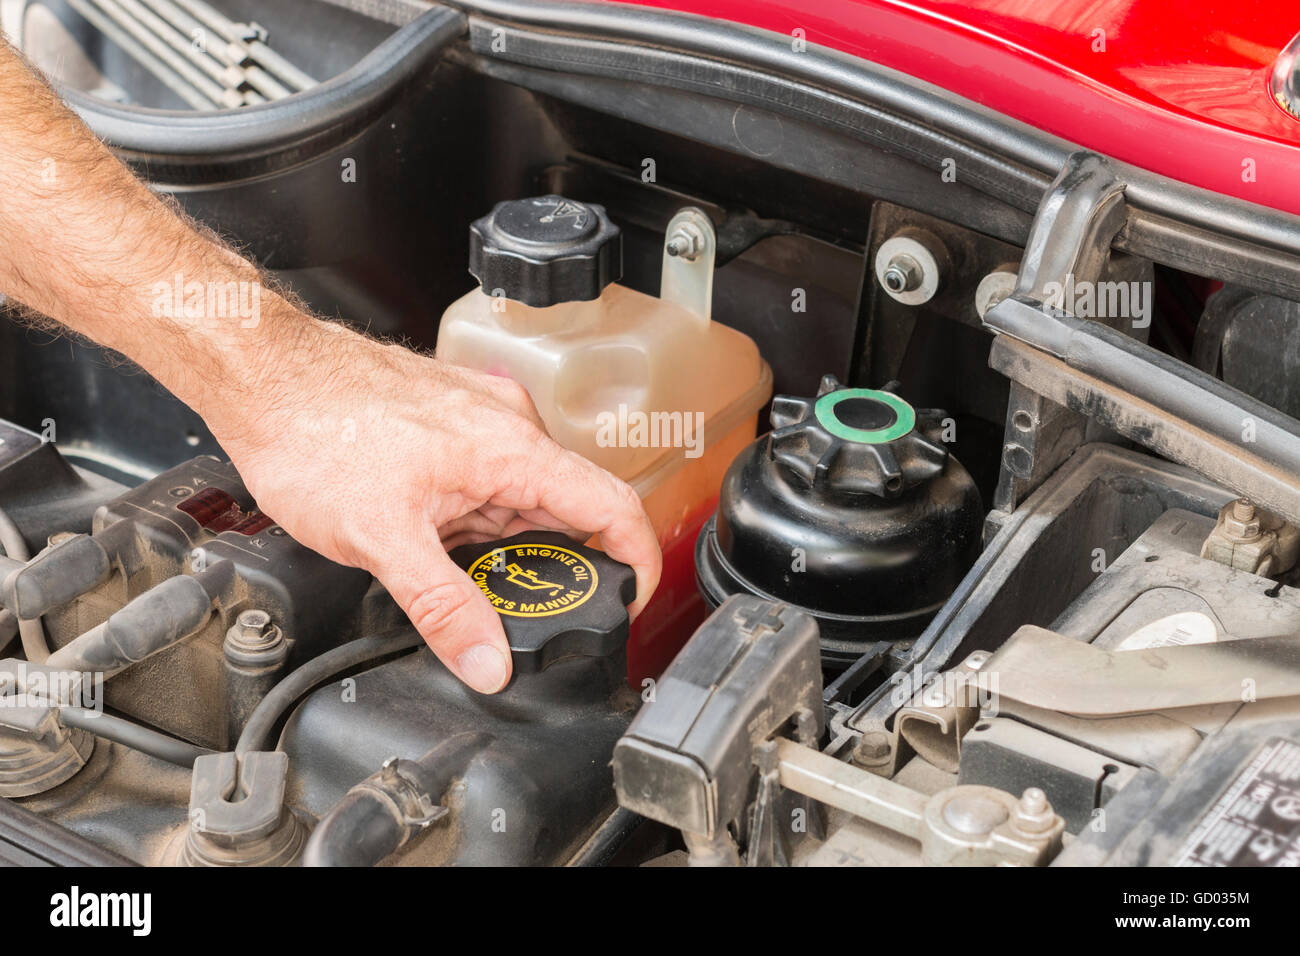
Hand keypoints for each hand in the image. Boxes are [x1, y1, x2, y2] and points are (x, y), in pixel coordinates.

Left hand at [208, 321, 660, 693]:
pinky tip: (435, 533)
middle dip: (554, 567)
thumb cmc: (314, 429)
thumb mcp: (382, 540)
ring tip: (453, 566)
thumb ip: (444, 608)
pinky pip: (492, 479)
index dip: (638, 565)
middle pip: (571, 508)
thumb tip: (488, 662)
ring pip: (525, 497)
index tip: (631, 605)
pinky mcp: (452, 422)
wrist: (262, 374)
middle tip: (520, 611)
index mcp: (512, 449)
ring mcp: (481, 420)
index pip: (615, 508)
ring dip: (506, 543)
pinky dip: (479, 518)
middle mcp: (508, 427)